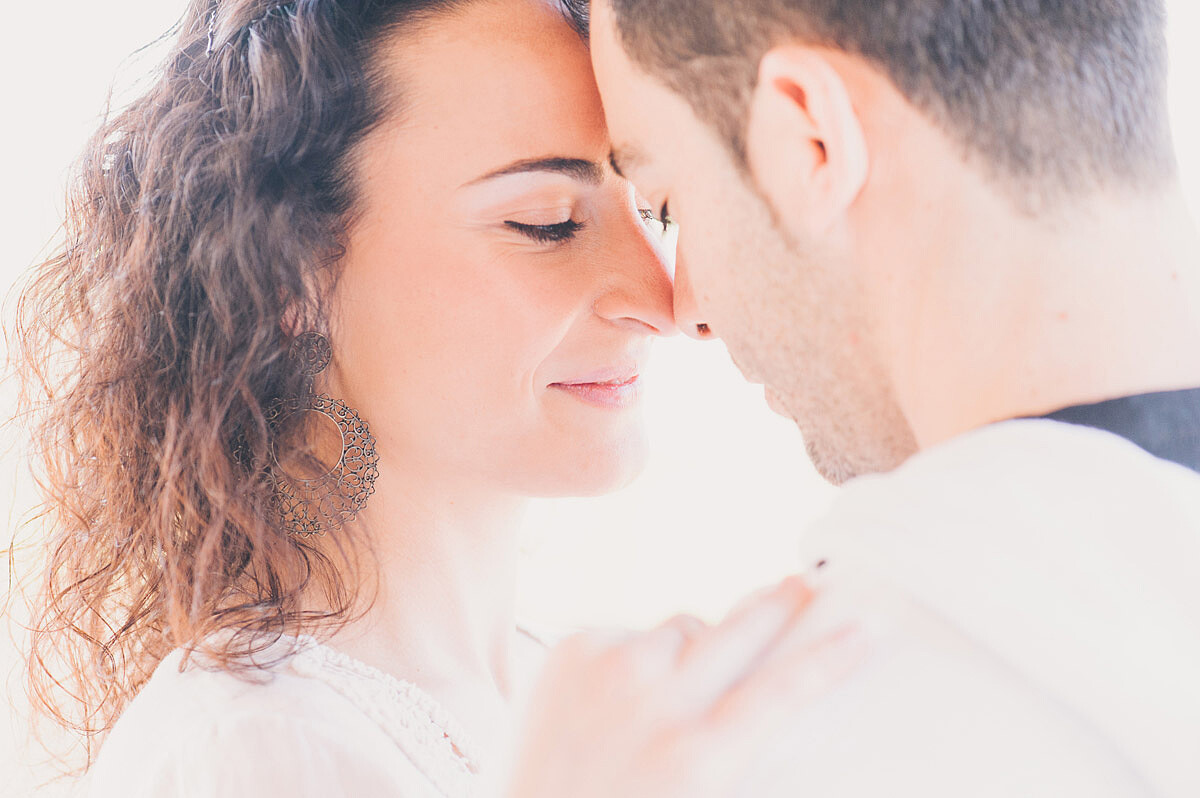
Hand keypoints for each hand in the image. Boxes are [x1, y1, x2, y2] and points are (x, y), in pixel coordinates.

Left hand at [504, 576, 865, 797]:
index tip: (866, 626)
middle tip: (803, 583)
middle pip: (741, 629)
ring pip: (683, 627)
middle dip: (779, 603)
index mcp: (699, 759)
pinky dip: (638, 653)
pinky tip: (620, 692)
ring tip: (671, 690)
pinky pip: (631, 630)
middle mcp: (656, 705)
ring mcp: (608, 669)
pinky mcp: (571, 648)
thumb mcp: (700, 794)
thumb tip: (774, 686)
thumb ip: (737, 745)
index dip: (831, 656)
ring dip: (693, 646)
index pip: (785, 690)